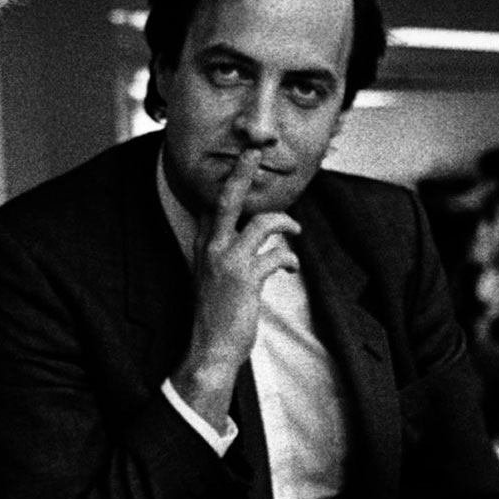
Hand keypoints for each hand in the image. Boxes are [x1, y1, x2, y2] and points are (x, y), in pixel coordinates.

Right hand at [172, 149, 302, 429]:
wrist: (211, 348)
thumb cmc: (216, 314)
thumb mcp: (213, 277)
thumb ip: (224, 253)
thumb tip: (248, 235)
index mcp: (203, 245)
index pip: (213, 204)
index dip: (229, 181)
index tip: (243, 160)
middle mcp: (211, 248)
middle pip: (228, 199)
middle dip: (242, 172)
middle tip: (255, 151)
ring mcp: (227, 261)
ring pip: (262, 223)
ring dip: (285, 223)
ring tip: (295, 229)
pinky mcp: (245, 278)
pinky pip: (276, 255)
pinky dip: (289, 259)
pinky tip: (291, 267)